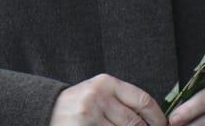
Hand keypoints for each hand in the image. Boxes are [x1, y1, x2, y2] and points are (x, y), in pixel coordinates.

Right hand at [50, 74, 166, 125]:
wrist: (47, 109)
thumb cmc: (80, 103)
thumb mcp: (101, 93)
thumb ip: (123, 101)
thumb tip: (153, 119)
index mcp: (107, 83)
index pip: (143, 100)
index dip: (157, 118)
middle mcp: (98, 96)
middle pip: (134, 121)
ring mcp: (88, 114)